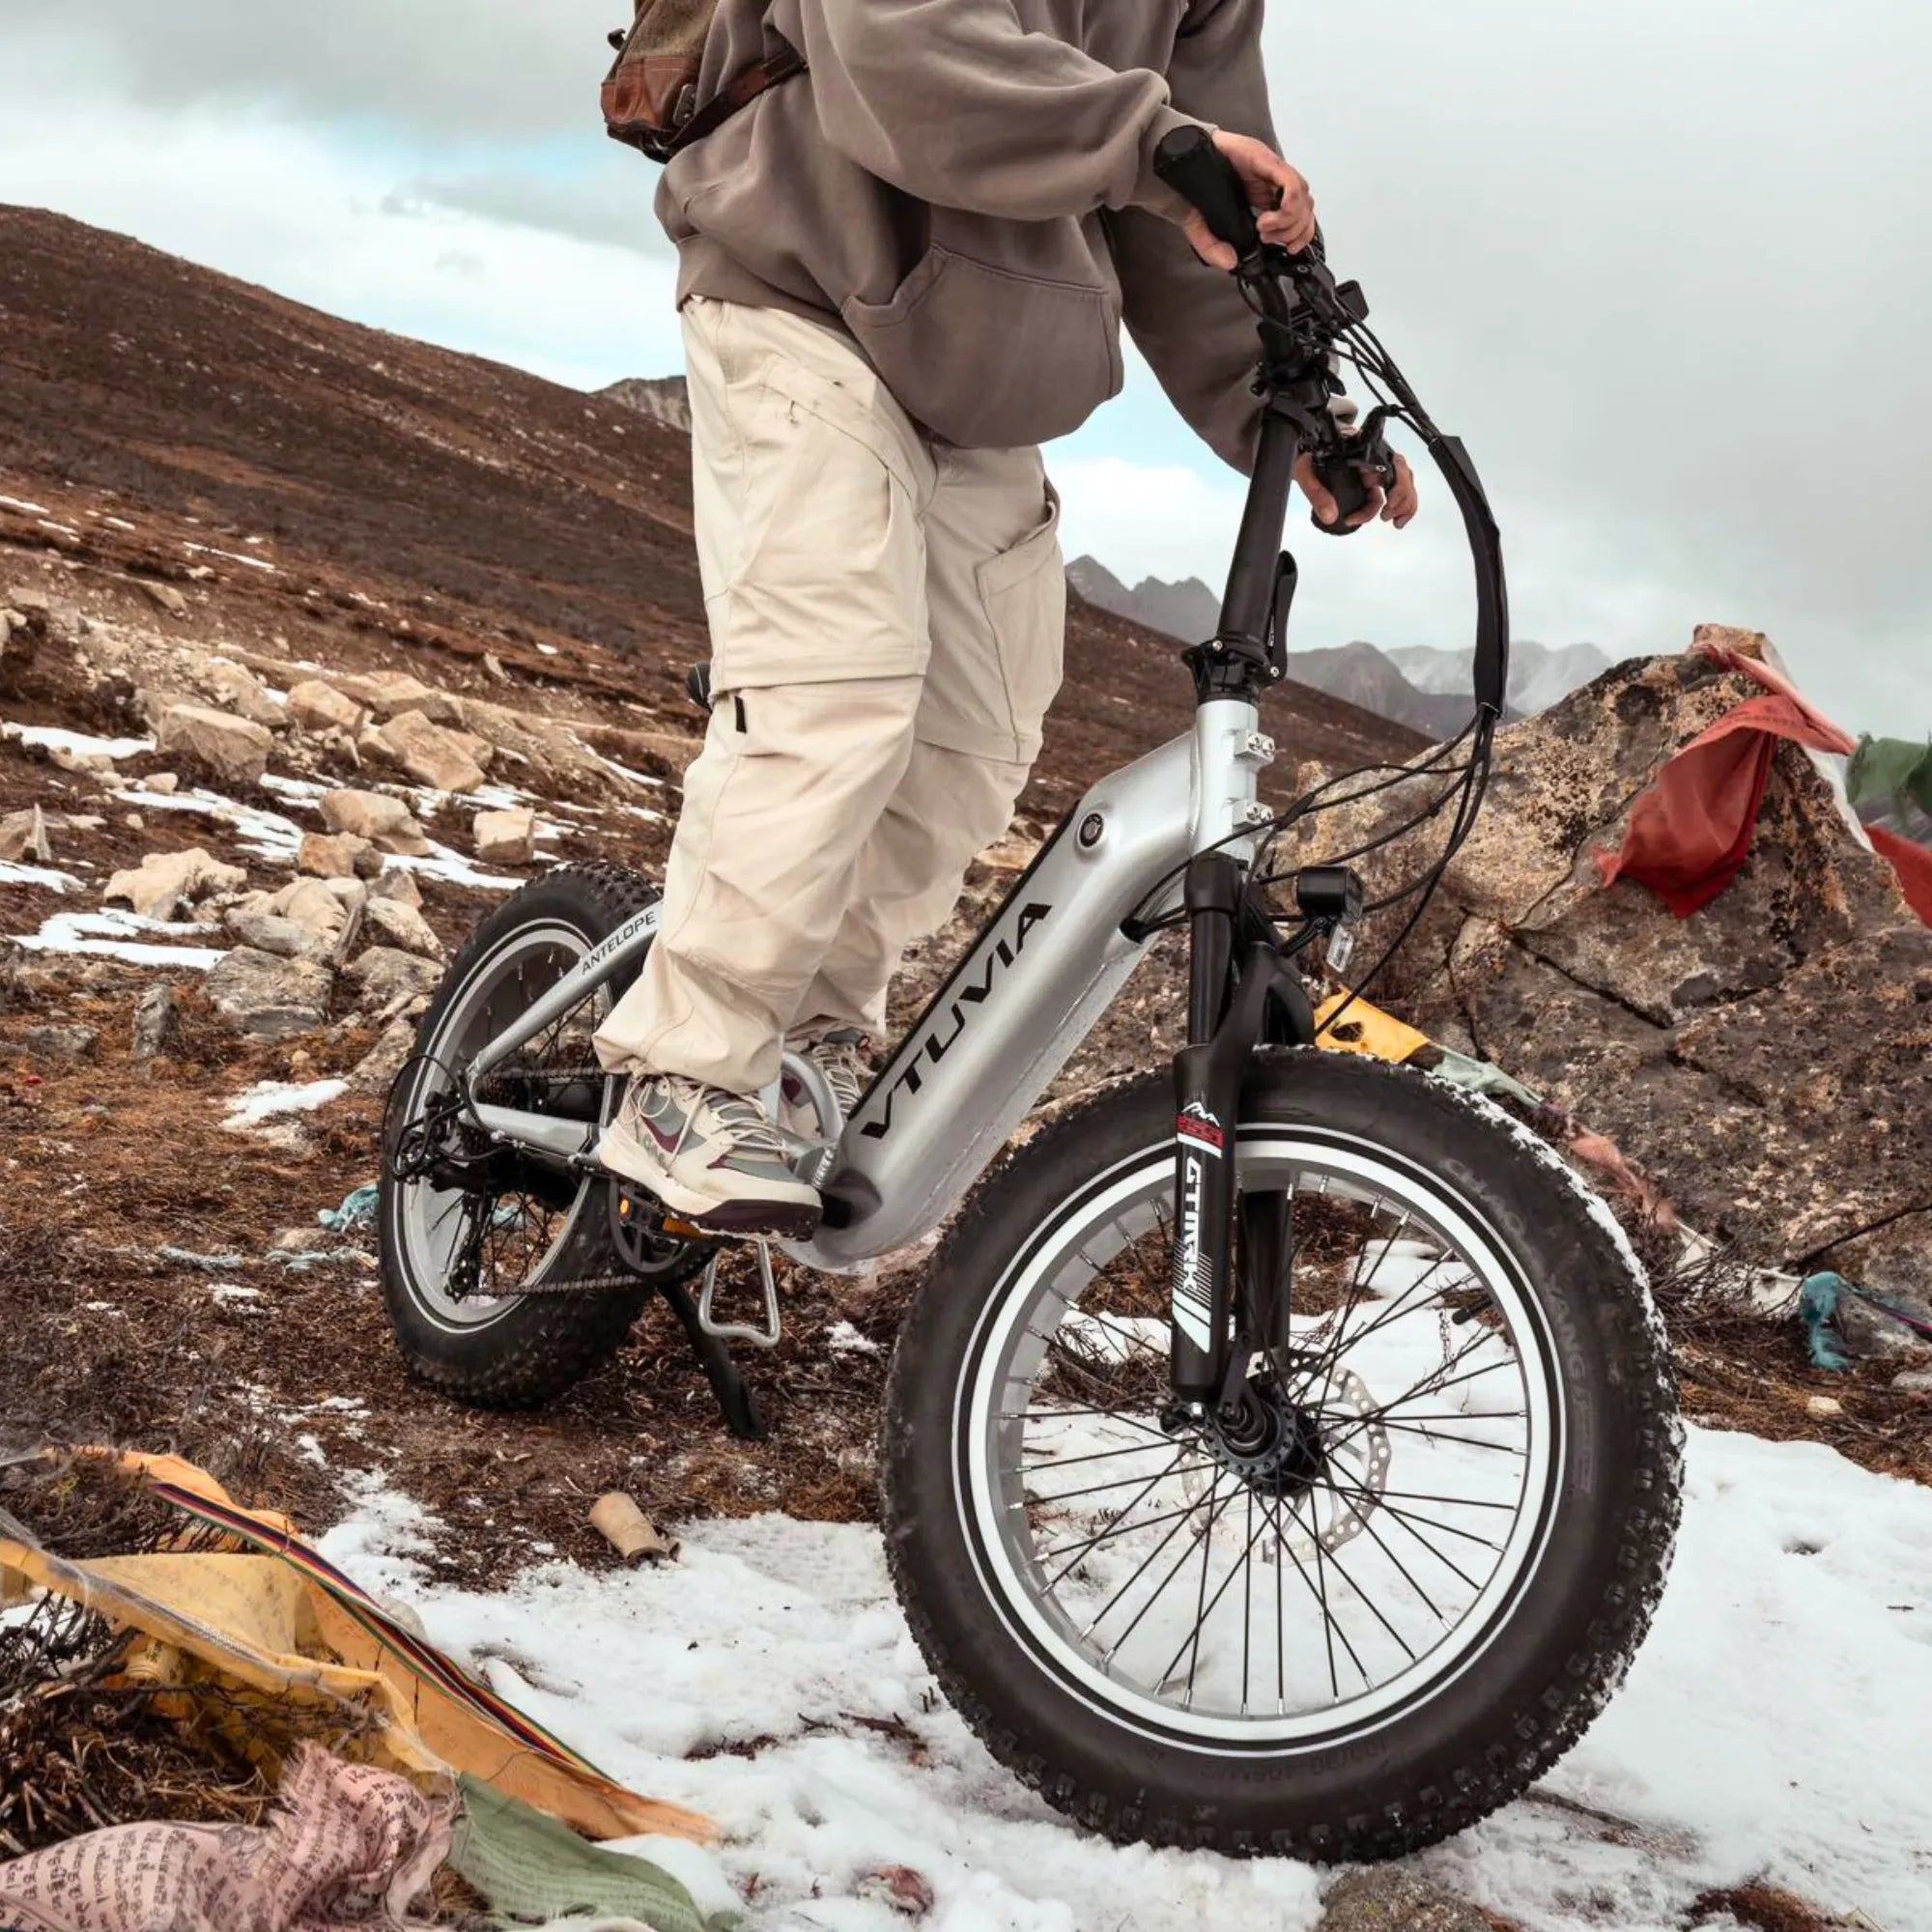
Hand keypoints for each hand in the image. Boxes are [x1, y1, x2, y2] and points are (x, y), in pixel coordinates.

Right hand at [1179, 130, 1315, 268]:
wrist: (1175, 161)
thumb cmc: (1190, 187)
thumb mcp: (1201, 228)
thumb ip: (1213, 248)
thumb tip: (1230, 263)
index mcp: (1262, 193)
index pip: (1298, 212)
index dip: (1301, 233)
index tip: (1288, 249)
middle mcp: (1270, 179)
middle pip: (1305, 206)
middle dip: (1294, 231)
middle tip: (1271, 240)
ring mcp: (1268, 167)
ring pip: (1302, 195)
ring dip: (1289, 221)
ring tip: (1264, 229)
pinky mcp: (1263, 158)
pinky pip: (1290, 182)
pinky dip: (1286, 205)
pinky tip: (1267, 219)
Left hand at [1296, 450, 1419, 530]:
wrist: (1305, 450)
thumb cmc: (1307, 455)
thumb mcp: (1306, 471)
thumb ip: (1317, 492)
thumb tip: (1330, 516)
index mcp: (1360, 451)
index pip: (1388, 465)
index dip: (1395, 484)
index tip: (1387, 502)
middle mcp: (1372, 459)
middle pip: (1402, 474)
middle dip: (1401, 497)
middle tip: (1386, 516)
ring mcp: (1374, 470)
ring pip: (1403, 483)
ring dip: (1404, 504)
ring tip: (1392, 521)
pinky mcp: (1372, 482)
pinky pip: (1394, 493)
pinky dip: (1401, 507)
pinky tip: (1396, 521)